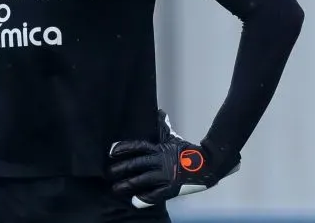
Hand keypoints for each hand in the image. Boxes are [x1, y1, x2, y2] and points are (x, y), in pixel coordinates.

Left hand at [108, 110, 239, 208]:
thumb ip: (163, 128)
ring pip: (142, 180)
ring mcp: (166, 175)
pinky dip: (145, 198)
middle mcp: (161, 161)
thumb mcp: (173, 137)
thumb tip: (159, 112)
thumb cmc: (187, 151)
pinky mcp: (172, 188)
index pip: (138, 146)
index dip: (124, 148)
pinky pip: (155, 195)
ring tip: (116, 188)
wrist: (207, 164)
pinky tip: (135, 201)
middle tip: (107, 172)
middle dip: (121, 168)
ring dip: (128, 184)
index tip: (111, 151)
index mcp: (160, 148)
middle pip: (137, 164)